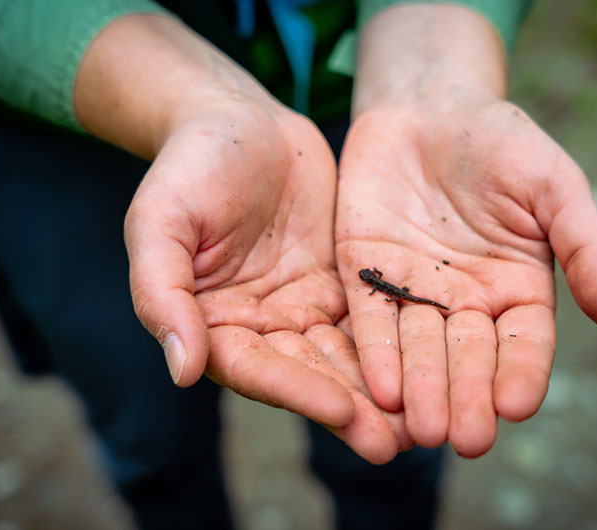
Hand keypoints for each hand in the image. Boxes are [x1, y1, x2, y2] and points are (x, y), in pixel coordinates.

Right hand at [124, 100, 412, 462]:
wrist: (239, 122)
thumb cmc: (189, 165)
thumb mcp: (160, 219)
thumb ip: (161, 290)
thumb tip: (183, 370)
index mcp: (213, 322)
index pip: (255, 368)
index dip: (296, 390)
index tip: (340, 410)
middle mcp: (261, 326)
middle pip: (307, 374)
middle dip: (351, 409)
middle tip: (397, 443)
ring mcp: (304, 306)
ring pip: (346, 356)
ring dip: (382, 391)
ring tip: (426, 423)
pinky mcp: (342, 284)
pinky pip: (372, 319)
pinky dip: (399, 346)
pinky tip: (435, 367)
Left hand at [336, 97, 596, 454]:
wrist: (427, 108)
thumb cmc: (501, 143)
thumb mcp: (554, 186)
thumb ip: (584, 247)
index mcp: (517, 289)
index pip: (523, 343)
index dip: (521, 373)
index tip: (515, 406)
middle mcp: (465, 301)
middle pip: (467, 358)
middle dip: (465, 396)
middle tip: (463, 439)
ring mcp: (413, 292)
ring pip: (417, 349)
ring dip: (418, 389)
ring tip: (419, 427)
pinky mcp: (366, 274)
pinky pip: (370, 318)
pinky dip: (374, 352)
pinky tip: (377, 386)